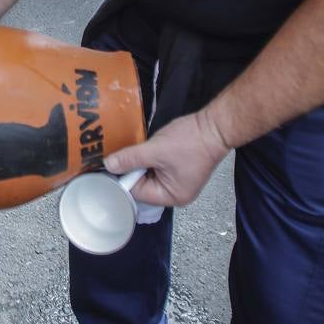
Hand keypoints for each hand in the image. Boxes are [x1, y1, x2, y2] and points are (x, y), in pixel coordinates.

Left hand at [102, 109, 230, 207]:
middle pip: (142, 185)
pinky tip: (149, 148)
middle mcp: (175, 195)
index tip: (113, 162)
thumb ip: (130, 159)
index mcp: (171, 197)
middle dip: (134, 169)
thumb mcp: (154, 150)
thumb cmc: (189, 141)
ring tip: (140, 148)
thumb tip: (108, 165)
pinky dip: (151, 159)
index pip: (137, 192)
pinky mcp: (180, 170)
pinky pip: (158, 168)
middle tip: (126, 153)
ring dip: (142, 162)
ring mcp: (179, 182)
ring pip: (149, 175)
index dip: (124, 177)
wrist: (215, 127)